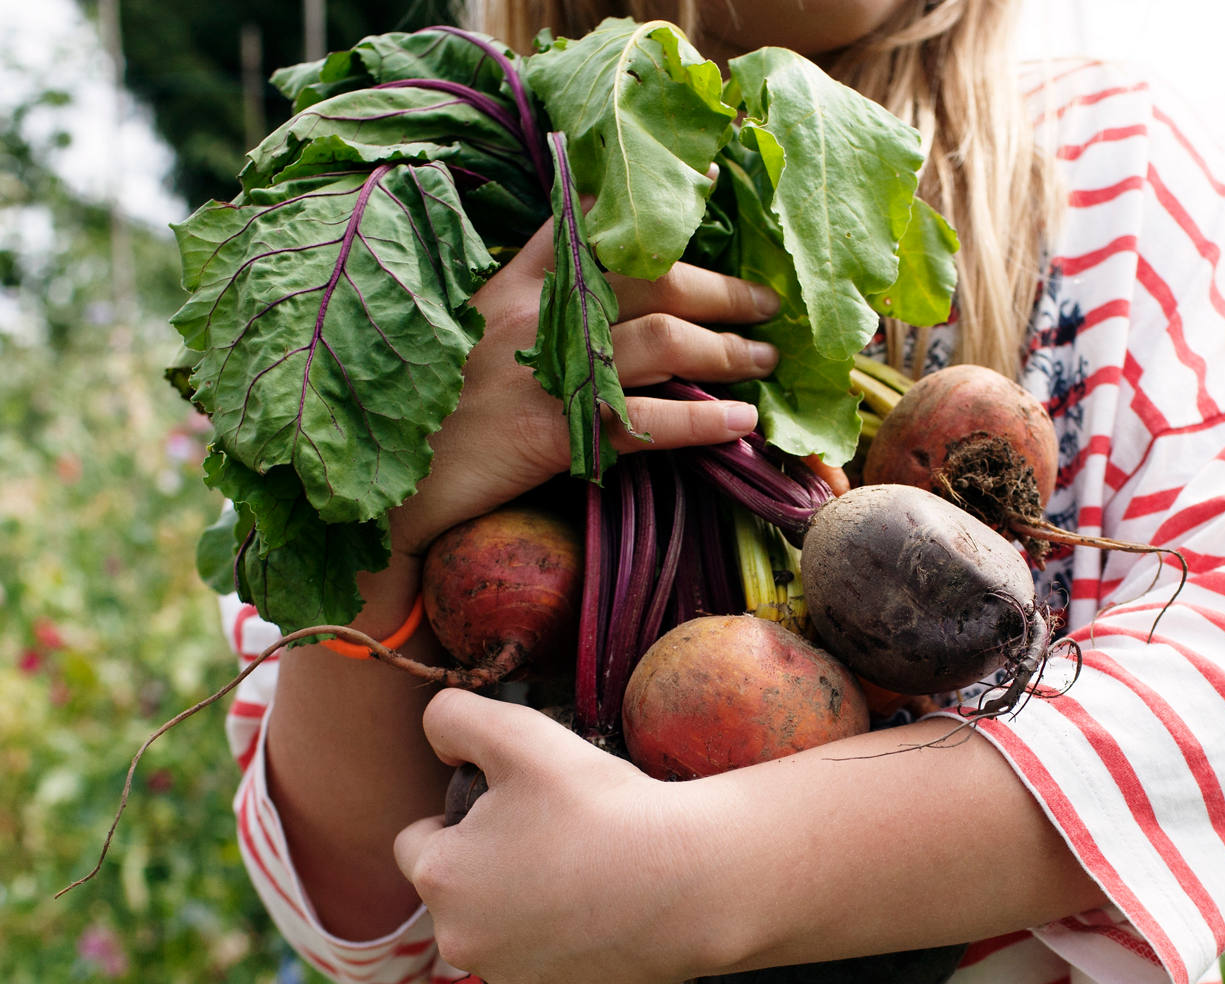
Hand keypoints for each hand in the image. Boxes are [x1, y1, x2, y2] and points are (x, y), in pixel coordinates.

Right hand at [387, 216, 781, 560]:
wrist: (385, 484)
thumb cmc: (433, 411)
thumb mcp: (469, 334)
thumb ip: (528, 307)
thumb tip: (602, 303)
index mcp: (512, 282)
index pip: (591, 224)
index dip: (655, 208)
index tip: (708, 186)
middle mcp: (534, 314)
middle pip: (651, 279)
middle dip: (721, 289)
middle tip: (766, 303)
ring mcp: (545, 371)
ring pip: (663, 342)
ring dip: (728, 350)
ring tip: (766, 361)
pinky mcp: (552, 433)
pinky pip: (647, 422)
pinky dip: (702, 423)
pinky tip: (739, 423)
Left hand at [393, 690, 728, 983]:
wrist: (691, 878)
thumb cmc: (602, 804)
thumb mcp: (521, 734)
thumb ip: (454, 717)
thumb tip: (435, 732)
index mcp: (441, 877)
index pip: (416, 844)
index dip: (458, 820)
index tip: (510, 810)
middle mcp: (462, 943)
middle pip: (461, 898)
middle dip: (491, 871)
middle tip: (555, 840)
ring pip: (506, 940)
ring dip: (529, 915)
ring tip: (587, 878)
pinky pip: (557, 974)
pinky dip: (576, 952)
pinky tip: (612, 919)